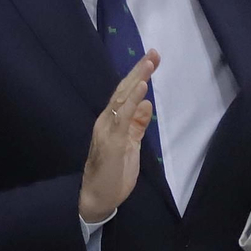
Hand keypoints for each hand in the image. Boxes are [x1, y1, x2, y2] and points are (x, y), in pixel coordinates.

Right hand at [78, 51, 158, 222]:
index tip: (152, 59)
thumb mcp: (131, 145)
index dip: (138, 75)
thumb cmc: (114, 174)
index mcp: (111, 122)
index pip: (125, 93)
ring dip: (136, 80)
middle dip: (138, 71)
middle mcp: (106, 121)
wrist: (97, 198)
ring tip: (149, 63)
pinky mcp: (112, 142)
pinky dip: (131, 102)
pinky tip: (141, 89)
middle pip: (123, 90)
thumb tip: (147, 103)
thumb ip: (137, 125)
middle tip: (153, 53)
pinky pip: (122, 118)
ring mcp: (107, 130)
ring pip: (121, 99)